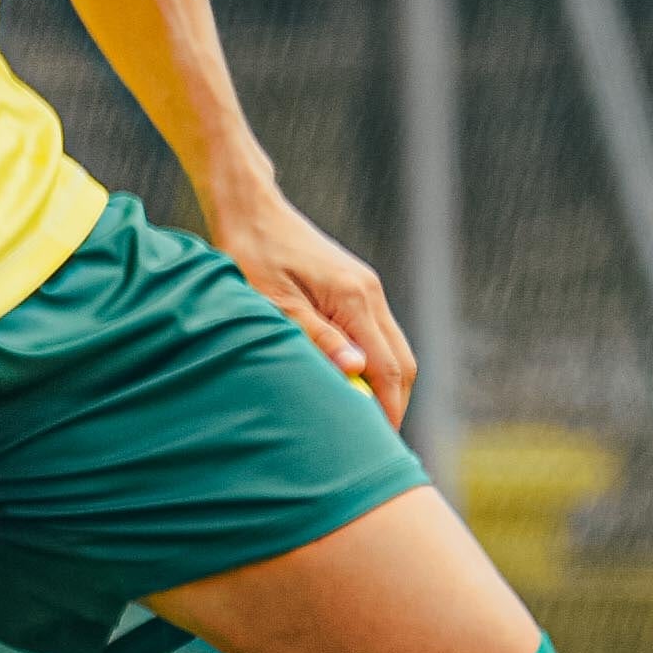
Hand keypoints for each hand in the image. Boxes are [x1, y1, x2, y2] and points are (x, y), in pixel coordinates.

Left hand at [211, 180, 412, 427]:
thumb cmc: (252, 254)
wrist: (250, 208)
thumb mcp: (275, 304)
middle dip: (393, 403)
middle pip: (403, 361)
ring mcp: (365, 287)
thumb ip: (317, 338)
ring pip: (393, 348)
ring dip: (383, 384)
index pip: (389, 367)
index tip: (377, 444)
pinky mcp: (354, 286)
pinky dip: (372, 362)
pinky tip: (349, 382)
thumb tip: (357, 372)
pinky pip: (376, 333)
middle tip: (371, 440)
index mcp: (354, 298)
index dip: (388, 410)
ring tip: (359, 418)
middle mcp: (369, 292)